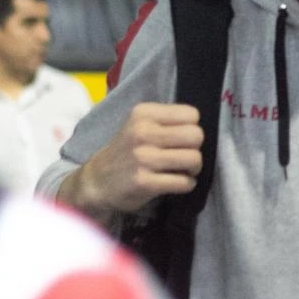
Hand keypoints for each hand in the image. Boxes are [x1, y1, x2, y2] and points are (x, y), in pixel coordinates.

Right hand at [62, 102, 203, 217]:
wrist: (97, 181)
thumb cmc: (127, 150)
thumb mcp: (140, 125)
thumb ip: (167, 122)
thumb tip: (202, 129)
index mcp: (144, 114)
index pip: (191, 114)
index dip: (192, 128)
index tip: (181, 139)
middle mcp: (142, 132)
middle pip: (196, 136)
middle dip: (197, 148)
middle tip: (186, 156)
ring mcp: (143, 158)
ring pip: (194, 159)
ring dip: (194, 168)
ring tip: (183, 170)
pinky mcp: (144, 182)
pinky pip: (184, 182)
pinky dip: (187, 184)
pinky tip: (176, 183)